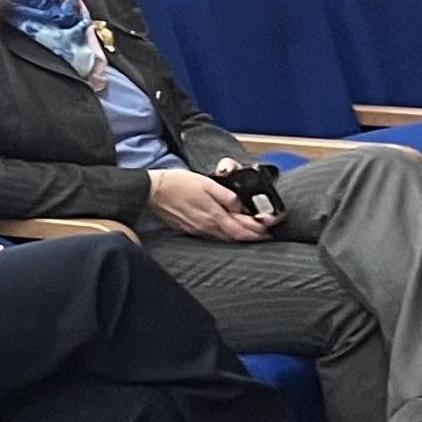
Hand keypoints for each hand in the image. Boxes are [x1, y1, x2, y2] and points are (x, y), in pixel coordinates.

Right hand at [147, 167, 268, 242]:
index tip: (270, 227)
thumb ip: (227, 196)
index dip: (259, 230)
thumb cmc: (177, 184)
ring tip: (251, 232)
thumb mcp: (207, 184)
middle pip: (236, 237)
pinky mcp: (190, 229)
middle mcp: (207, 227)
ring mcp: (198, 230)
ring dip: (240, 236)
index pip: (243, 230)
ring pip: (225, 238)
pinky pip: (213, 236)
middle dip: (253, 235)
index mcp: (214, 216)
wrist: (151, 191)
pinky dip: (225, 234)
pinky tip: (227, 230)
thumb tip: (241, 206)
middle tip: (265, 232)